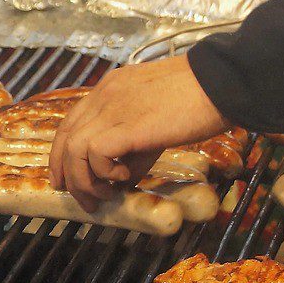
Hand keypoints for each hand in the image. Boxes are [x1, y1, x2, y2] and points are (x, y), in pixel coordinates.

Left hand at [49, 55, 229, 211]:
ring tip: (107, 192)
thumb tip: (120, 179)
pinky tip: (126, 175)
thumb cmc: (198, 100)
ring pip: (74, 148)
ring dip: (86, 179)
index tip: (65, 179)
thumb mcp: (155, 122)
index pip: (70, 124)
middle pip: (65, 138)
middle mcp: (104, 95)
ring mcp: (113, 106)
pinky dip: (105, 171)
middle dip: (67, 175)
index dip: (61, 155)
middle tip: (84, 199)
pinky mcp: (127, 124)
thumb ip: (133, 149)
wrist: (221, 84)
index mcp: (109, 89)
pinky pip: (96, 152)